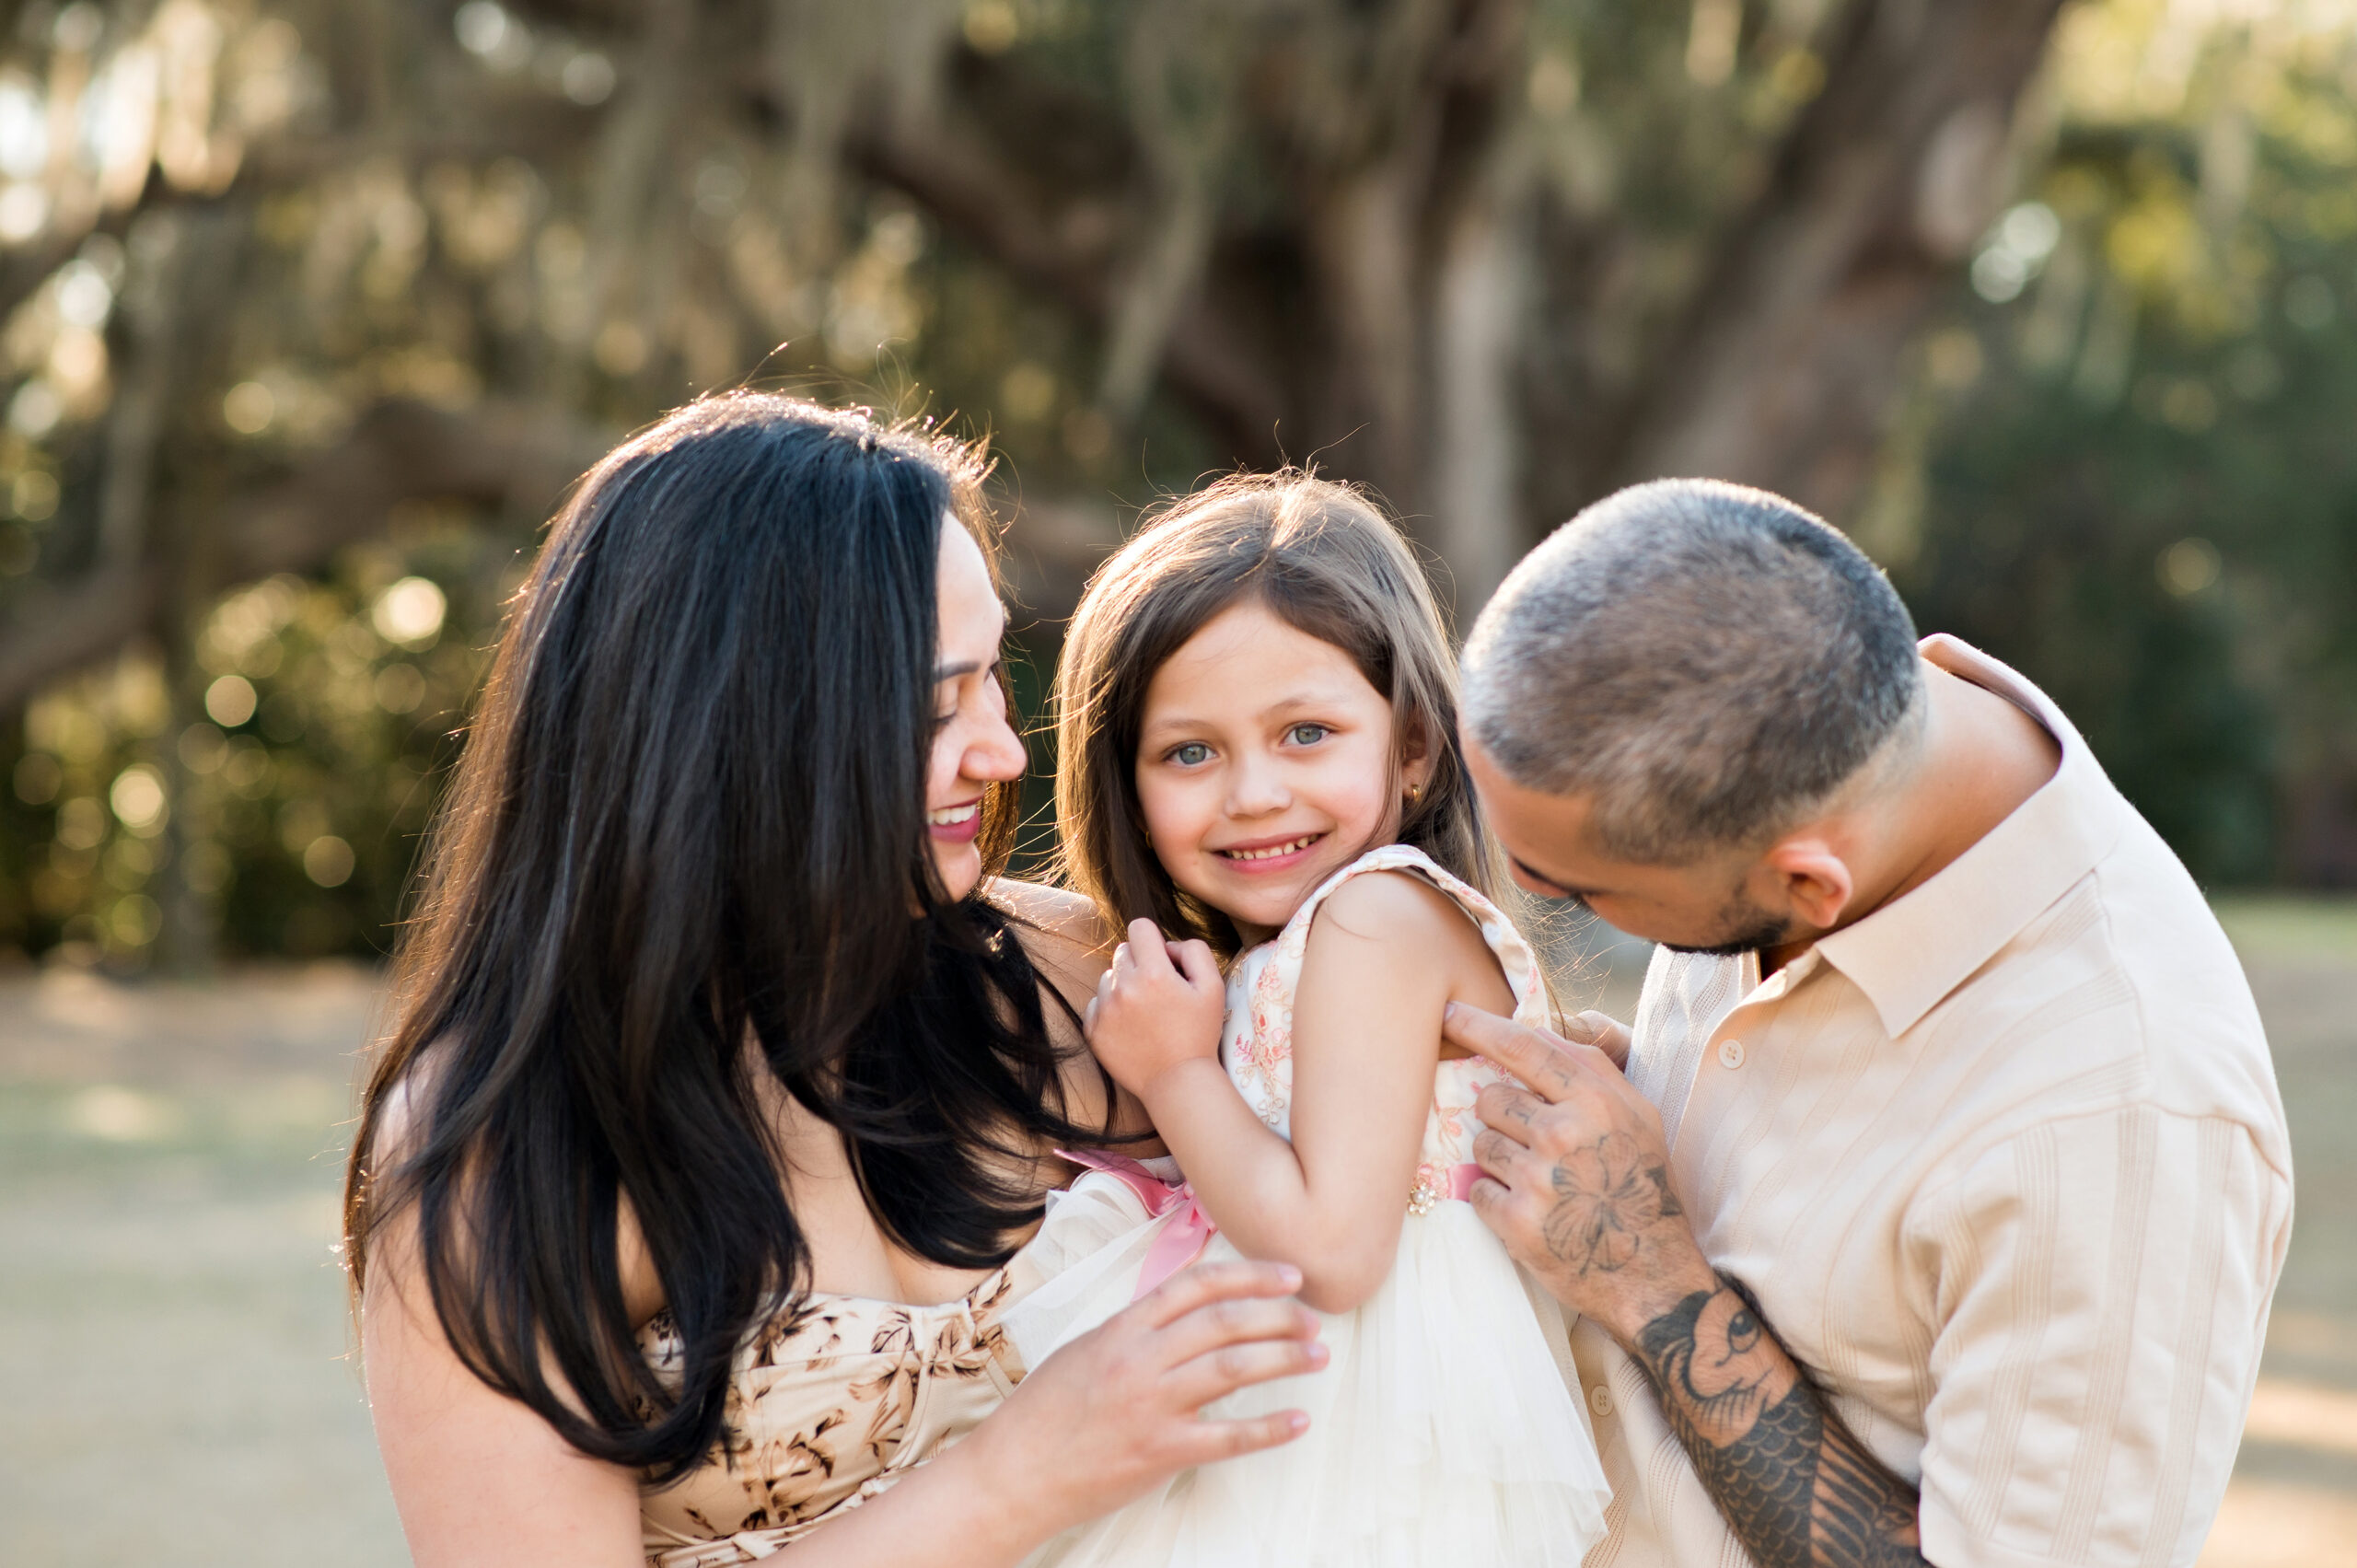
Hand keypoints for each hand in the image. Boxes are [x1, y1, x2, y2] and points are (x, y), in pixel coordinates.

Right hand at [962, 1259, 1325, 1538]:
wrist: (1013, 1473)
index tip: (1287, 1276)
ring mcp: (1151, 1405)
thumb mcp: (1086, 1350)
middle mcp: (1140, 1359)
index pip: (1196, 1285)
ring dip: (1284, 1358)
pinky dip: (1269, 1429)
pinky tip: (1298, 1421)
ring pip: (1233, 1367)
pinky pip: (1228, 1437)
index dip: (1248, 1275)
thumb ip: (1135, 1330)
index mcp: (1123, 1329)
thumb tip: (1184, 1310)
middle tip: (1313, 1319)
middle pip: (1225, 1321)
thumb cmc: (1046, 1414)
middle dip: (1279, 1316)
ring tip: (1318, 1356)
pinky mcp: (1160, 1452)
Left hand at [1085, 919, 1225, 1099]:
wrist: (1177, 1081)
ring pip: (1108, 976)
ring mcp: (1104, 1010)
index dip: (1153, 939)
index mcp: (1154, 974)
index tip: (1163, 959)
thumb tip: (1167, 945)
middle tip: (1159, 990)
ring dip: (1124, 985)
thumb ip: (1194, 951)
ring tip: (1145, 1011)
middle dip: (1140, 962)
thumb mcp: (1213, 986)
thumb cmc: (1199, 1033)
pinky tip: (1130, 1026)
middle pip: (1123, 951)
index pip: (1139, 927)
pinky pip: (1095, 1002)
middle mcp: (1124, 988)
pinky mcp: (1093, 1030)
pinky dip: (1110, 1008)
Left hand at [1444, 1002, 1715, 1342]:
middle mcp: (1563, 1134)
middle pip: (1490, 1097)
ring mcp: (1537, 1179)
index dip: (1479, 1025)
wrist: (1652, 1275)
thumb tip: (1535, 1032)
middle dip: (1501, 1117)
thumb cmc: (1642, 1187)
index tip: (1447, 1012)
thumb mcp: (1638, 1117)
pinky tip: (1532, 1213)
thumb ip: (1591, 1071)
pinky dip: (1495, 1201)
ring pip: (1480, 1143)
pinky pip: (1478, 1190)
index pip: (1523, 1047)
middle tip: (1536, 1145)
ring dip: (1499, 1160)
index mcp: (1594, 1101)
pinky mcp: (1516, 1222)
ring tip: (1540, 1183)